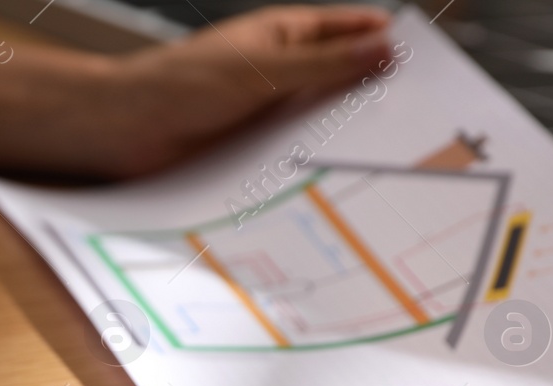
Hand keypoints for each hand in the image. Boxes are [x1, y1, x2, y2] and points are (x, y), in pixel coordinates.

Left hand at [0, 6, 391, 178]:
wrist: (120, 132)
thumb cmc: (178, 85)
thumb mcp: (262, 70)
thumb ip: (325, 64)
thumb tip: (386, 48)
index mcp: (285, 35)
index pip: (355, 30)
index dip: (391, 46)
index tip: (432, 71)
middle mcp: (279, 73)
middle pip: (344, 82)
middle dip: (378, 101)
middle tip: (427, 129)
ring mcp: (266, 114)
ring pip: (322, 125)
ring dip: (346, 142)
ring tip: (393, 166)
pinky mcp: (250, 153)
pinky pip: (294, 159)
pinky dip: (315, 168)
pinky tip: (340, 189)